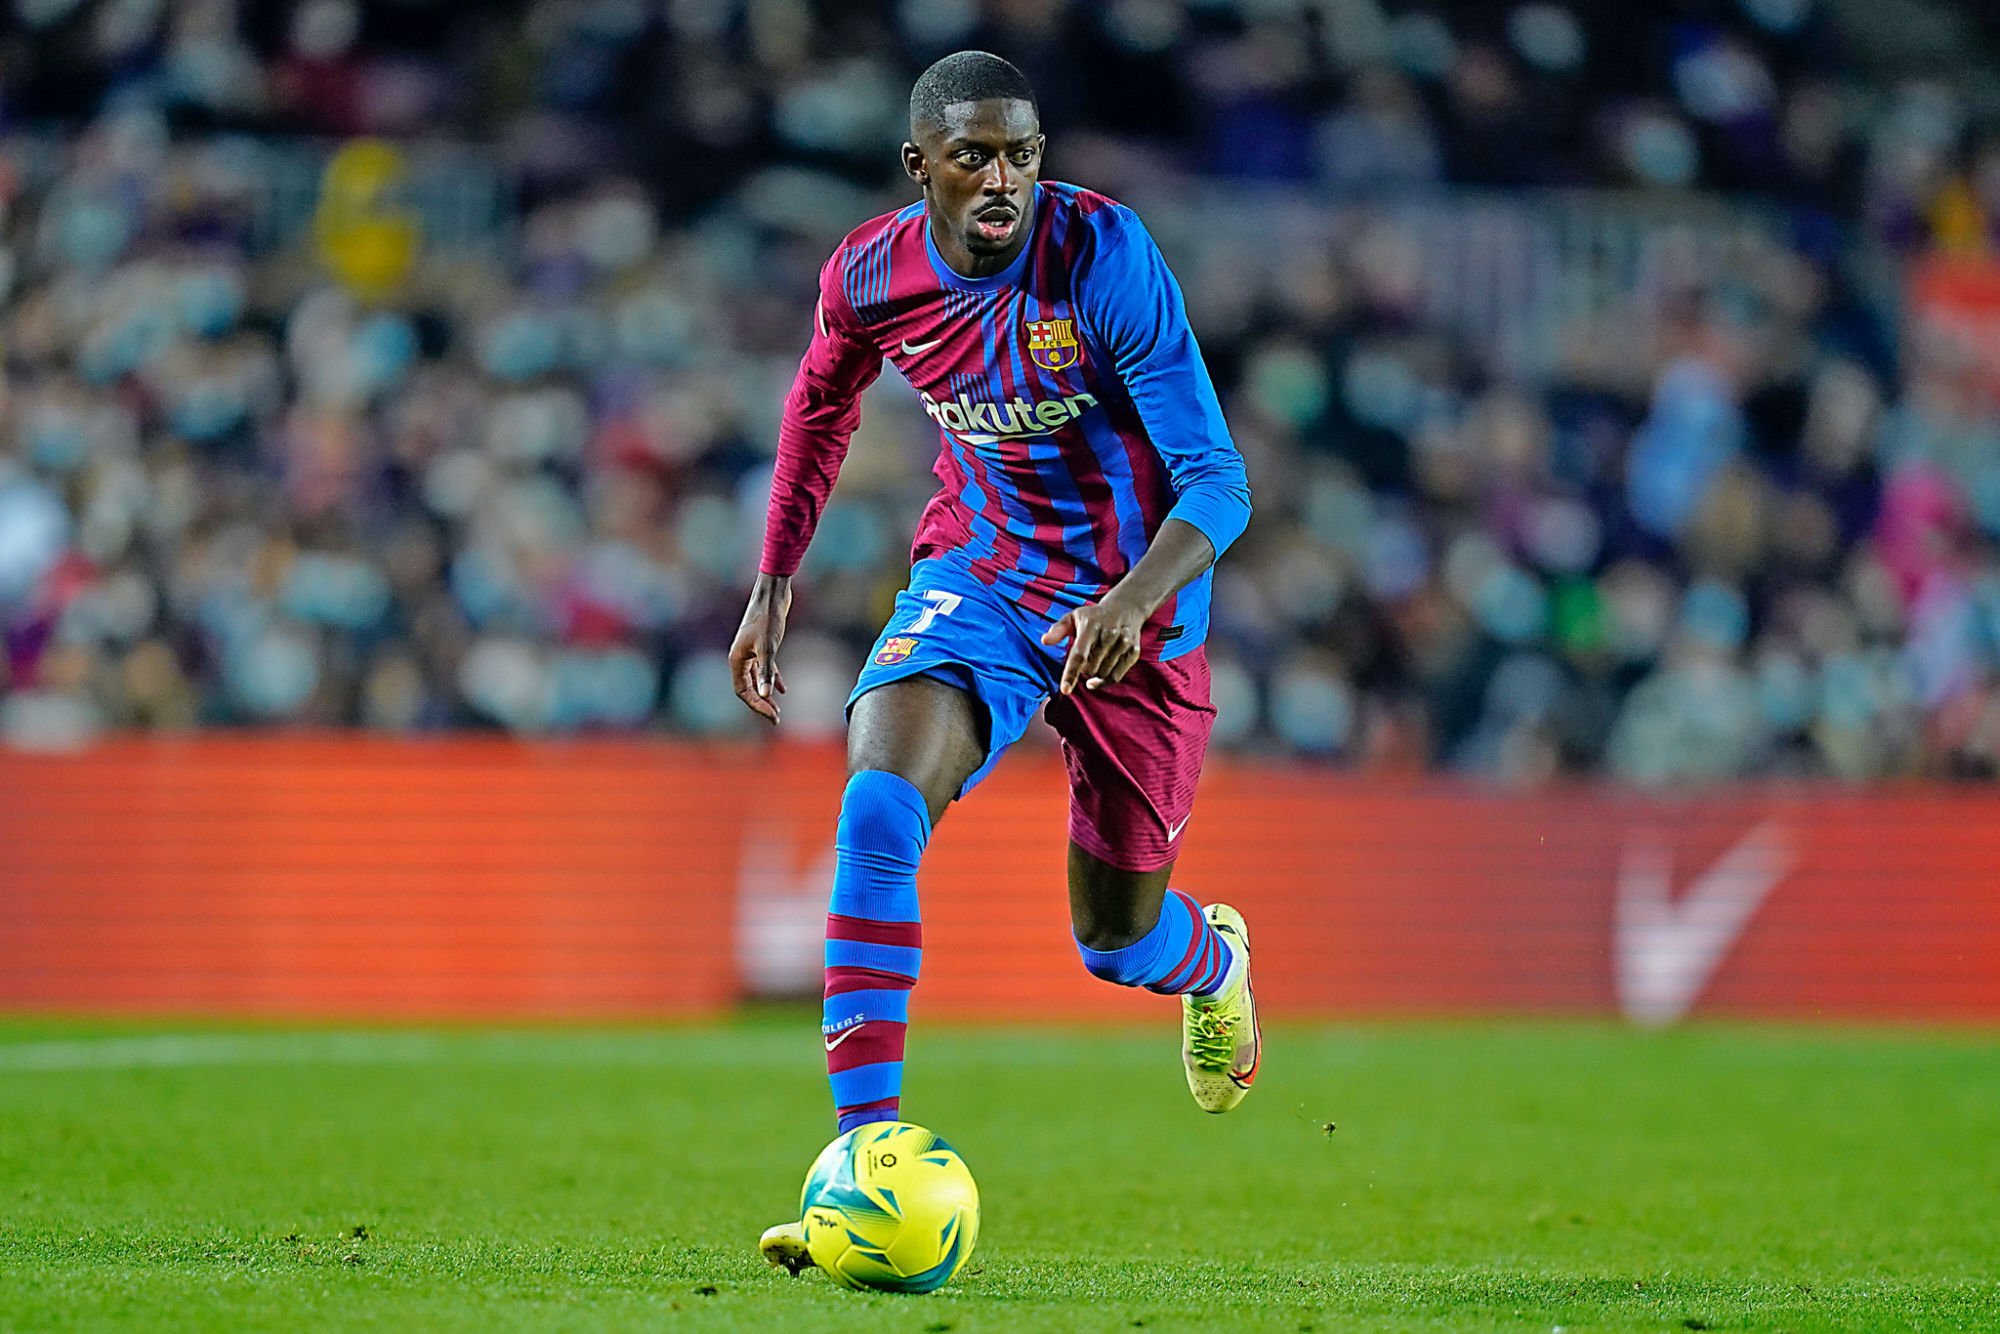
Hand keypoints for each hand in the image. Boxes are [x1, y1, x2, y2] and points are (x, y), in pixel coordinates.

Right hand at [730, 575, 792, 724]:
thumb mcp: (768, 647)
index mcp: (736, 659)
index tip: (773, 716)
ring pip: (756, 679)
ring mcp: (750, 652)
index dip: (757, 706)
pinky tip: (783, 689)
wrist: (773, 594)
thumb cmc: (768, 618)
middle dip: (761, 704)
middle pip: (748, 688)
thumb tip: (766, 695)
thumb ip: (767, 671)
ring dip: (766, 694)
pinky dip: (773, 678)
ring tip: (777, 709)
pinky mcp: (761, 646)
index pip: (743, 691)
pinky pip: (764, 668)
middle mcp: (740, 657)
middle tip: (775, 718)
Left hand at [1041, 591, 1149, 694]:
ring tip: (1095, 661)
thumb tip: (1044, 641)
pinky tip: (1098, 678)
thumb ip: (1058, 630)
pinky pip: (1116, 676)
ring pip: (1103, 674)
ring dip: (1095, 674)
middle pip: (1091, 668)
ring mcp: (1123, 643)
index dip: (1071, 674)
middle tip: (1085, 659)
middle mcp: (1109, 634)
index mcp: (1091, 626)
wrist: (1126, 607)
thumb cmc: (1094, 616)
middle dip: (1083, 670)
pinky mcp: (1133, 651)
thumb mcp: (1073, 617)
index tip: (1065, 690)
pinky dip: (1105, 682)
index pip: (1079, 655)